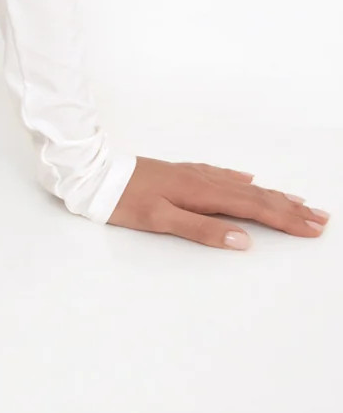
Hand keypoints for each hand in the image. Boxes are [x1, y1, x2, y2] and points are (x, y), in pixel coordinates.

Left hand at [108, 156, 330, 248]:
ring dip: (272, 195)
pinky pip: (221, 175)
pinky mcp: (180, 173)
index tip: (313, 228)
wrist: (92, 173)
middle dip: (290, 208)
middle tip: (321, 217)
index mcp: (202, 194)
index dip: (285, 219)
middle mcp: (202, 180)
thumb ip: (201, 230)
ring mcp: (192, 175)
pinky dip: (241, 181)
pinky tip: (248, 180)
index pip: (254, 209)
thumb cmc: (122, 200)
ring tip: (297, 201)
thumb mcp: (159, 220)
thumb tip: (244, 239)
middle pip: (255, 196)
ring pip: (242, 186)